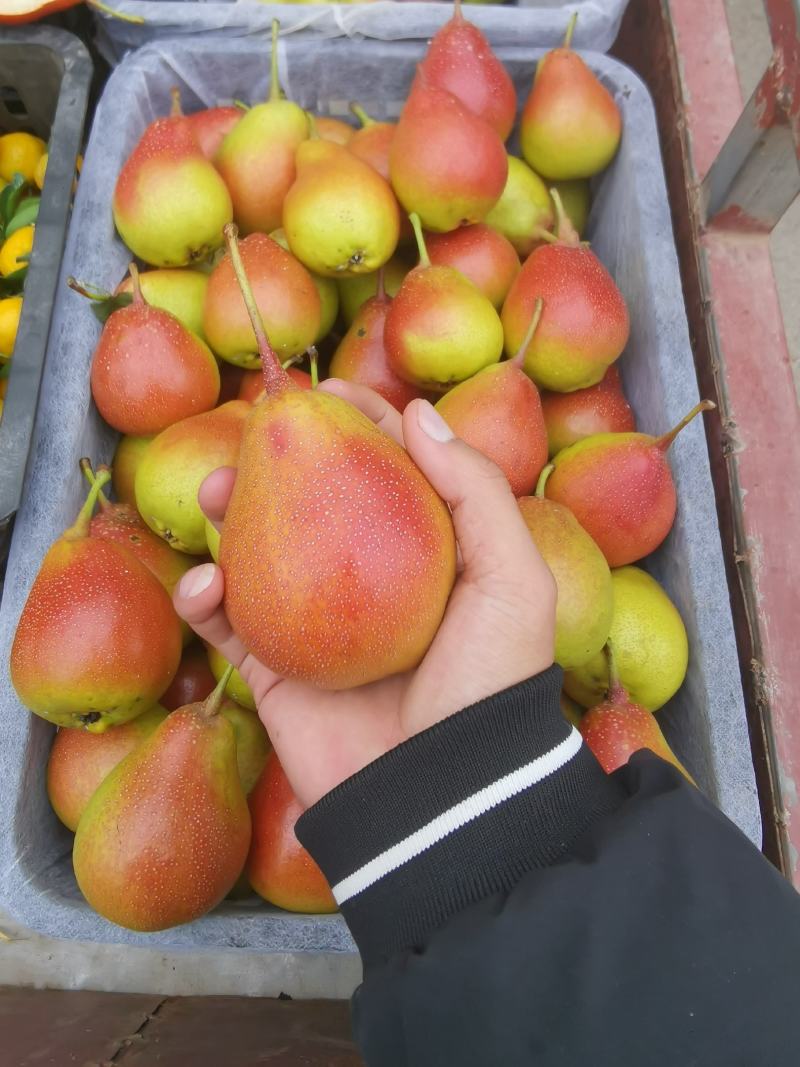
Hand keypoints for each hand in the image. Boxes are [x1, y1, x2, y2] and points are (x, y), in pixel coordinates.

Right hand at [174, 383, 555, 808]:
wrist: (441, 793)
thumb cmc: (488, 683)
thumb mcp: (511, 579)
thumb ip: (475, 490)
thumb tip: (420, 414)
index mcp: (428, 558)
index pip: (393, 472)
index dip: (365, 423)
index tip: (330, 389)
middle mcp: (370, 584)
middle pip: (316, 501)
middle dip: (282, 461)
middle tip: (259, 433)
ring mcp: (319, 625)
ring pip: (259, 551)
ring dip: (228, 513)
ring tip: (214, 491)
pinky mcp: (276, 671)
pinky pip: (225, 623)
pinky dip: (202, 595)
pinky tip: (202, 580)